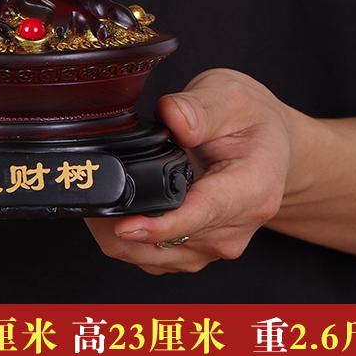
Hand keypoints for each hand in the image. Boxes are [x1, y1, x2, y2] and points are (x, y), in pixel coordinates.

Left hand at [86, 69, 291, 273]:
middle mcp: (235, 227)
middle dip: (123, 224)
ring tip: (94, 197)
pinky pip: (154, 258)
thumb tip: (174, 118)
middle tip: (88, 188)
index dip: (160, 225)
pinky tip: (112, 211)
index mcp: (252, 190)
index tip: (125, 226)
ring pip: (154, 258)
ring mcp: (215, 245)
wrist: (268, 145)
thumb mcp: (230, 96)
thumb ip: (199, 108)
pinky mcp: (197, 251)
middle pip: (170, 242)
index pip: (202, 215)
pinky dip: (127, 241)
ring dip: (117, 236)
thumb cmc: (250, 120)